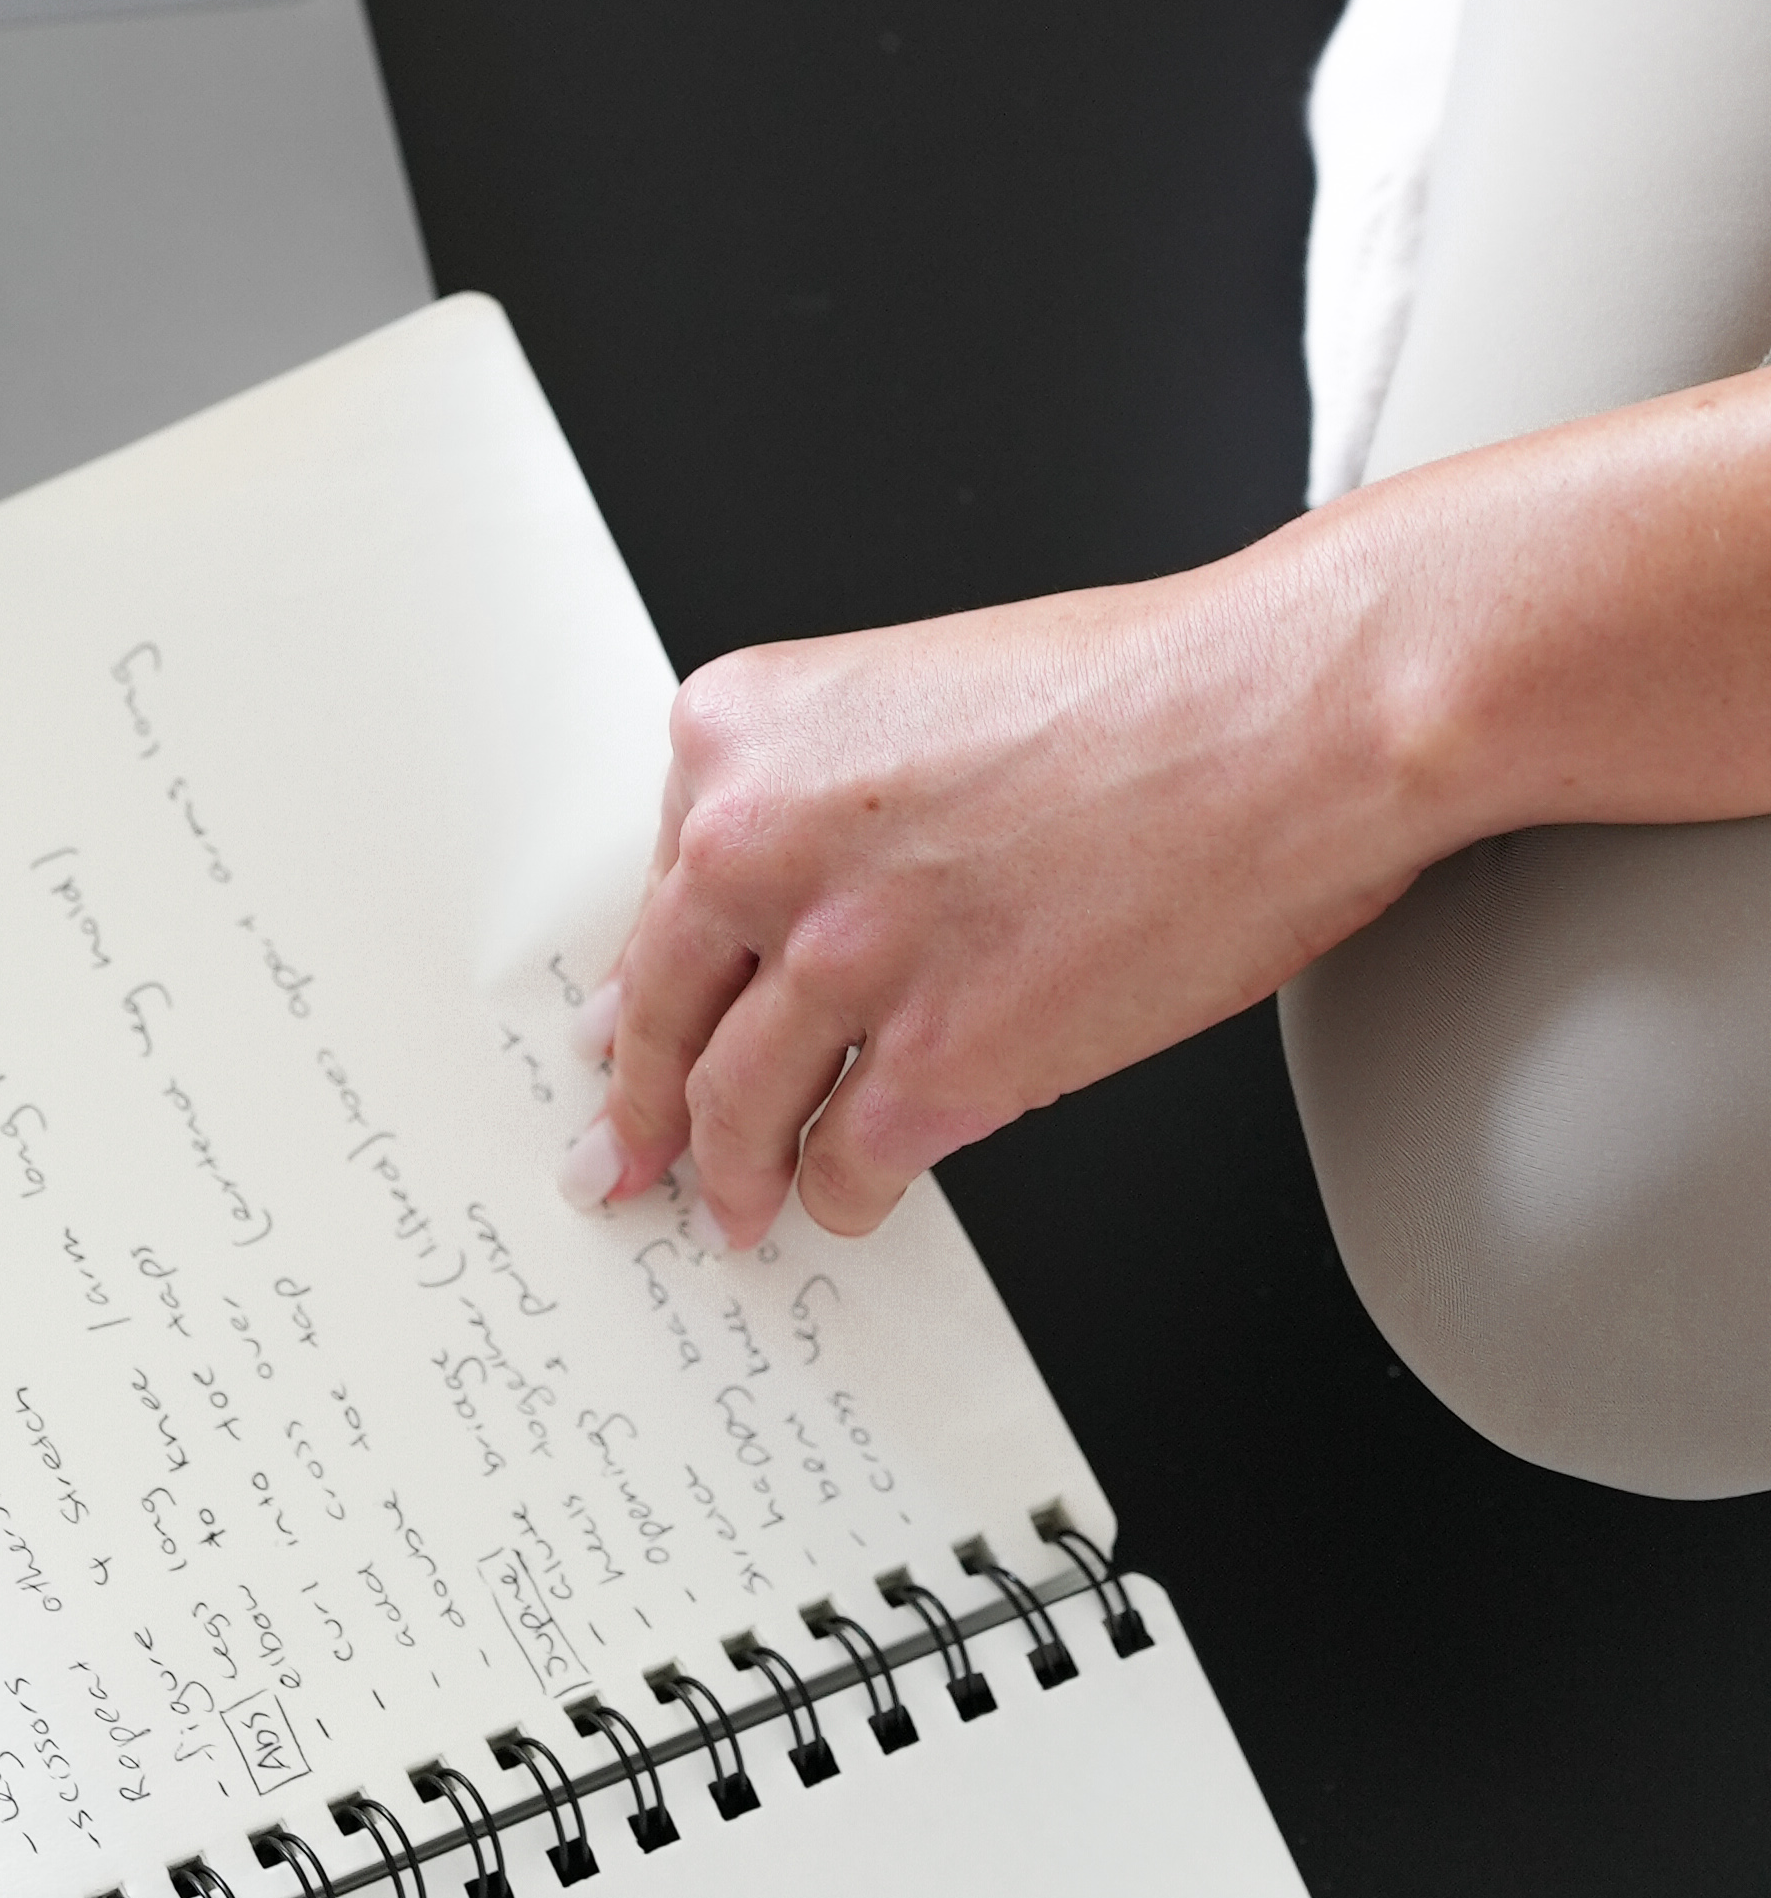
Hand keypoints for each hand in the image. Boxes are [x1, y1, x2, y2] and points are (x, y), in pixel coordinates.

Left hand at [569, 533, 1445, 1244]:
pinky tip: (849, 1200)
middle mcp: (760, 839)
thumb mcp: (914, 695)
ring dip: (730, 1174)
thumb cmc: (1140, 691)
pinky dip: (840, 1196)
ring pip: (737, 1106)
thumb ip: (825, 793)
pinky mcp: (940, 1062)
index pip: (661, 883)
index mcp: (740, 730)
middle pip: (661, 1009)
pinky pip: (847, 1163)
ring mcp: (843, 958)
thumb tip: (779, 914)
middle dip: (637, 1105)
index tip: (625, 1028)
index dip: (653, 975)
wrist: (1277, 718)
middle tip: (621, 1155)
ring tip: (732, 1207)